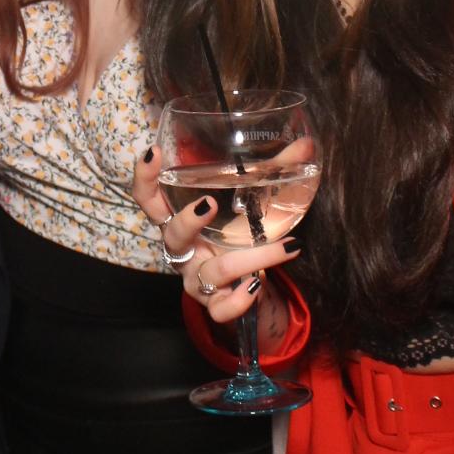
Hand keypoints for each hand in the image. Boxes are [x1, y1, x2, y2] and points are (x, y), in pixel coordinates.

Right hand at [131, 145, 295, 339]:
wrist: (253, 288)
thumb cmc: (243, 239)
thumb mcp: (253, 206)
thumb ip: (276, 174)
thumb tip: (306, 144)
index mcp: (181, 221)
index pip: (150, 199)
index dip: (146, 177)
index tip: (153, 152)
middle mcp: (183, 251)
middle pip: (171, 235)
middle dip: (188, 219)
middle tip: (209, 202)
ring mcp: (196, 280)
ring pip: (214, 271)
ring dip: (252, 259)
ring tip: (287, 245)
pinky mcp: (214, 306)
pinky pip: (221, 308)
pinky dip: (241, 298)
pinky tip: (258, 284)